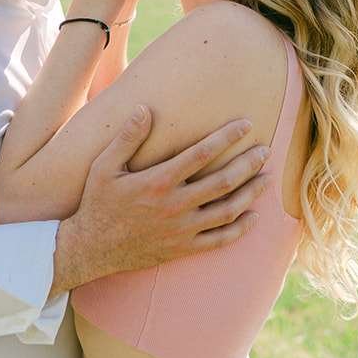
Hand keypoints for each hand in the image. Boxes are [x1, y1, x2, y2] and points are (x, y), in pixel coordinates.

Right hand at [49, 107, 268, 298]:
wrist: (91, 248)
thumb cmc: (98, 203)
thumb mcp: (103, 166)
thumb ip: (127, 138)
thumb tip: (144, 109)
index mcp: (158, 181)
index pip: (202, 153)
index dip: (227, 137)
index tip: (246, 124)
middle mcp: (174, 206)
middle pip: (223, 182)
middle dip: (248, 164)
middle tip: (266, 151)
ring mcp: (181, 230)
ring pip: (227, 211)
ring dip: (250, 193)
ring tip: (266, 179)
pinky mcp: (183, 248)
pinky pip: (219, 240)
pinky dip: (239, 229)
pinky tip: (252, 217)